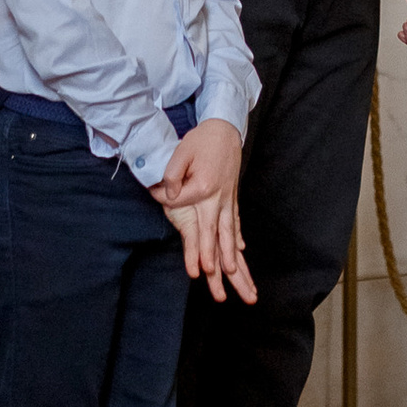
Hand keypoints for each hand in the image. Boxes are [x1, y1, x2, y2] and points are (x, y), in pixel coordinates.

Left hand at [153, 129, 254, 303]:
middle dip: (213, 257)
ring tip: (233, 273)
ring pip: (229, 233)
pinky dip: (238, 237)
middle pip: (214, 233)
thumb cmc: (201, 141)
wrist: (225, 129)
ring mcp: (227, 200)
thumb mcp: (181, 152)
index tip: (165, 209)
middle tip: (213, 278)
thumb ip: (172, 175)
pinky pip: (235, 222)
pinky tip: (241, 251)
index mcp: (204, 188)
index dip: (166, 202)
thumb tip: (168, 193)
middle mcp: (218, 198)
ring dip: (231, 255)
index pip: (180, 204)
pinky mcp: (232, 198)